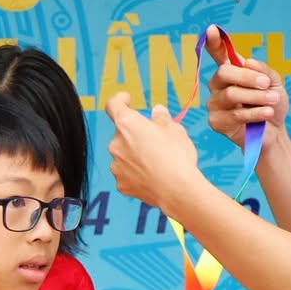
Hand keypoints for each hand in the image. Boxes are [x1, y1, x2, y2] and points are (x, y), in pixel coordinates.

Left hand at [104, 96, 202, 213]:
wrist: (176, 189)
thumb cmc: (176, 156)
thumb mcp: (174, 129)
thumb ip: (161, 118)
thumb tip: (156, 111)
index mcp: (127, 124)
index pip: (113, 105)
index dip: (120, 100)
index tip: (127, 100)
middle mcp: (116, 144)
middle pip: (122, 133)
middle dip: (136, 134)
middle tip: (157, 140)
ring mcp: (116, 165)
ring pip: (124, 154)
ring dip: (135, 154)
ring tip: (158, 161)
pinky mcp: (121, 183)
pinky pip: (127, 173)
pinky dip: (136, 172)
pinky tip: (153, 175)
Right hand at [205, 44, 286, 147]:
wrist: (275, 133)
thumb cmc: (272, 106)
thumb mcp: (275, 84)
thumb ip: (264, 71)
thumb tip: (247, 61)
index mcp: (232, 74)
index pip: (219, 55)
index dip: (214, 42)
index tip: (212, 29)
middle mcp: (218, 86)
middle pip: (224, 73)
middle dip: (247, 77)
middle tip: (266, 84)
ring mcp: (215, 104)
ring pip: (231, 94)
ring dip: (256, 97)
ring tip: (273, 100)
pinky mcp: (216, 122)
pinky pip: (233, 114)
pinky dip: (254, 113)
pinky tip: (267, 113)